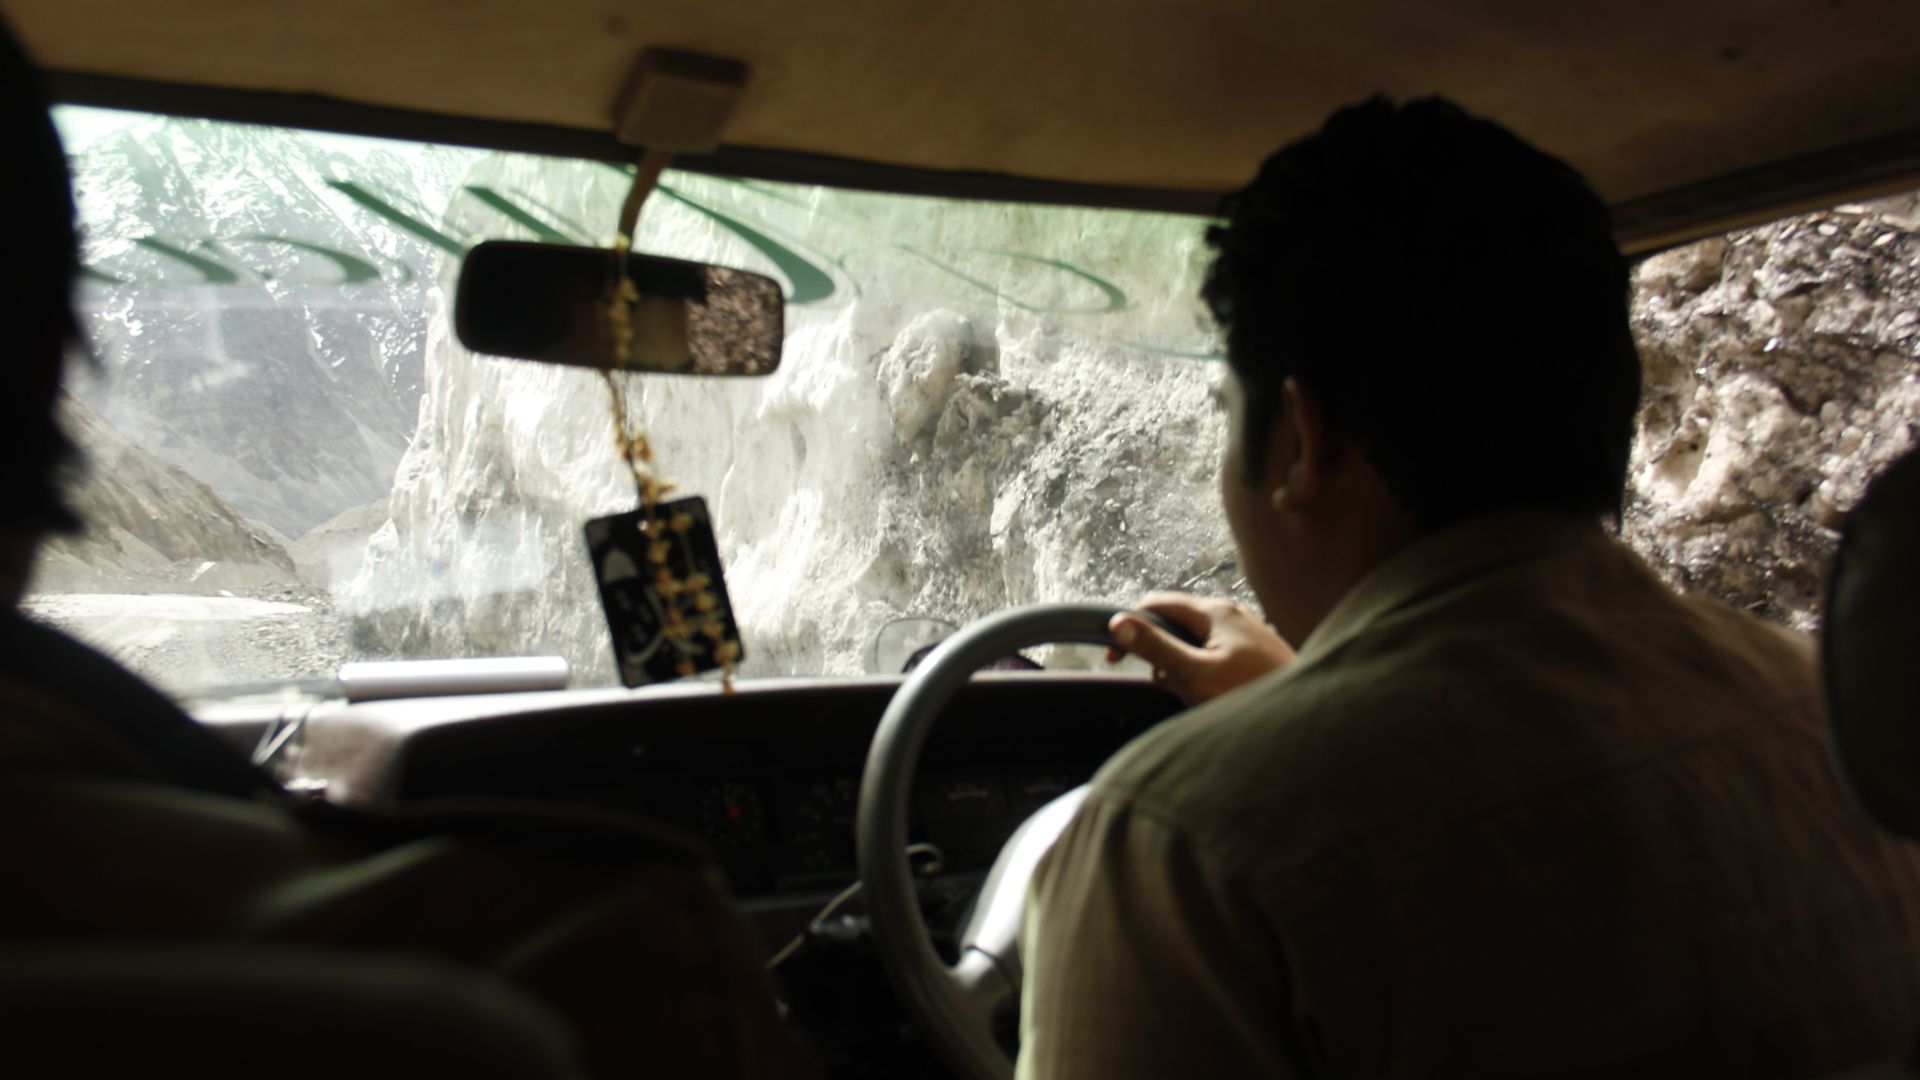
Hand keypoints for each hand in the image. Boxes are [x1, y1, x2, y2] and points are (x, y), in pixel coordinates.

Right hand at [1107, 592, 1294, 705]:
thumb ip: (1157, 647)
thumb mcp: (1195, 673)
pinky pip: (1217, 659)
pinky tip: (1221, 698)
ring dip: (1189, 672)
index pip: (1157, 604)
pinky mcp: (1256, 653)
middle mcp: (1232, 613)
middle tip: (1176, 686)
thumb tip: (1119, 622)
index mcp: (1215, 611)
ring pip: (1197, 647)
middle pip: (1177, 627)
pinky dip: (1208, 677)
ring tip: (1204, 697)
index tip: (1114, 655)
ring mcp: (1247, 632)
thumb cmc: (1253, 694)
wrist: (1305, 715)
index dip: (1130, 627)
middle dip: (1167, 659)